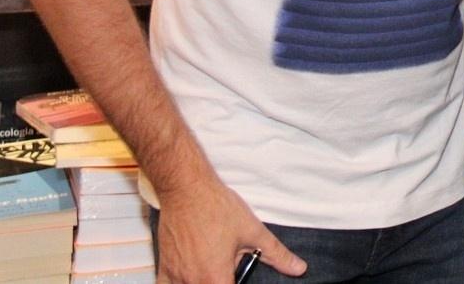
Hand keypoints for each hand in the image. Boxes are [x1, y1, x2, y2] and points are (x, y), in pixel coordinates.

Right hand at [154, 177, 303, 282]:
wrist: (186, 189)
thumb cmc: (217, 208)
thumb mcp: (253, 231)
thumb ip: (277, 255)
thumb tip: (299, 268)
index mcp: (215, 278)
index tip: (239, 279)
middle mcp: (192, 282)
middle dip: (222, 283)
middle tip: (229, 272)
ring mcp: (175, 277)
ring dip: (204, 283)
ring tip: (214, 271)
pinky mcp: (164, 269)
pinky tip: (191, 277)